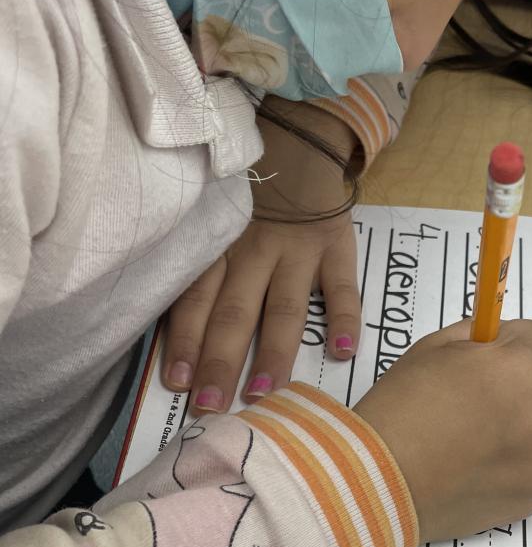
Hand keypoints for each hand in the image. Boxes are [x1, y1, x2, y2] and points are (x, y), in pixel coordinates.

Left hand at [162, 100, 361, 411]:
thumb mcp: (214, 220)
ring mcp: (298, 252)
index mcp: (219, 248)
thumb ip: (200, 268)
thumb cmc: (249, 196)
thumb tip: (172, 332)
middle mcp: (254, 252)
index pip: (195, 299)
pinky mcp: (338, 248)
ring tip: (264, 393)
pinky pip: (343, 287)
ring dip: (273, 352)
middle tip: (209, 406)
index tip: (175, 383)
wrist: (302, 140)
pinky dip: (343, 318)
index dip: (184, 341)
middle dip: (220, 360)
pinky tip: (341, 351)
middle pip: (234, 313)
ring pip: (283, 308)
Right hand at [354, 319, 531, 539]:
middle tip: (477, 404)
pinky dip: (519, 462)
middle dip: (522, 385)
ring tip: (474, 441)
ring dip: (523, 425)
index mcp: (519, 366)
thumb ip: (476, 335)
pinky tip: (480, 467)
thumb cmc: (400, 411)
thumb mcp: (431, 349)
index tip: (492, 359)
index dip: (515, 345)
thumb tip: (497, 337)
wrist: (383, 483)